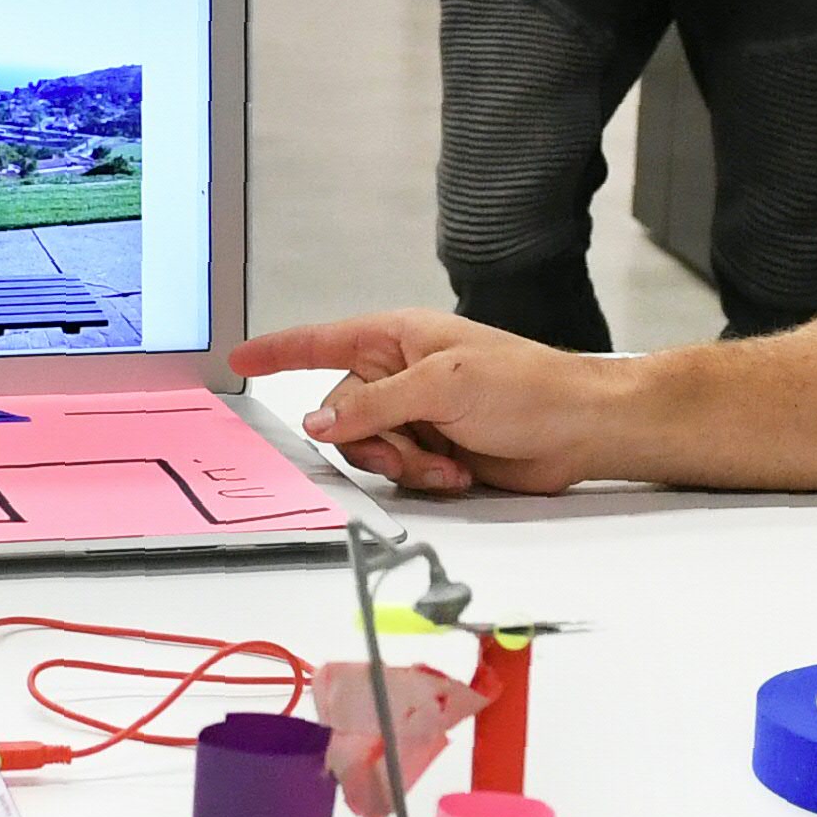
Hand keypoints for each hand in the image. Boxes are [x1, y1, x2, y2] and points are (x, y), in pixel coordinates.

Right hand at [233, 307, 631, 494]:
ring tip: (446, 461)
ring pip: (366, 449)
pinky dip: (423, 477)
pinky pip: (398, 472)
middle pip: (341, 414)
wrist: (578, 428)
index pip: (321, 342)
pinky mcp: (434, 448)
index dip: (278, 351)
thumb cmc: (527, 385)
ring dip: (402, 463)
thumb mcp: (443, 386)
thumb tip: (320, 423)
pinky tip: (458, 471)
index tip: (238, 359)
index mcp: (397, 338)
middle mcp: (401, 374)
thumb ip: (375, 405)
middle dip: (371, 438)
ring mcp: (417, 413)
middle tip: (412, 445)